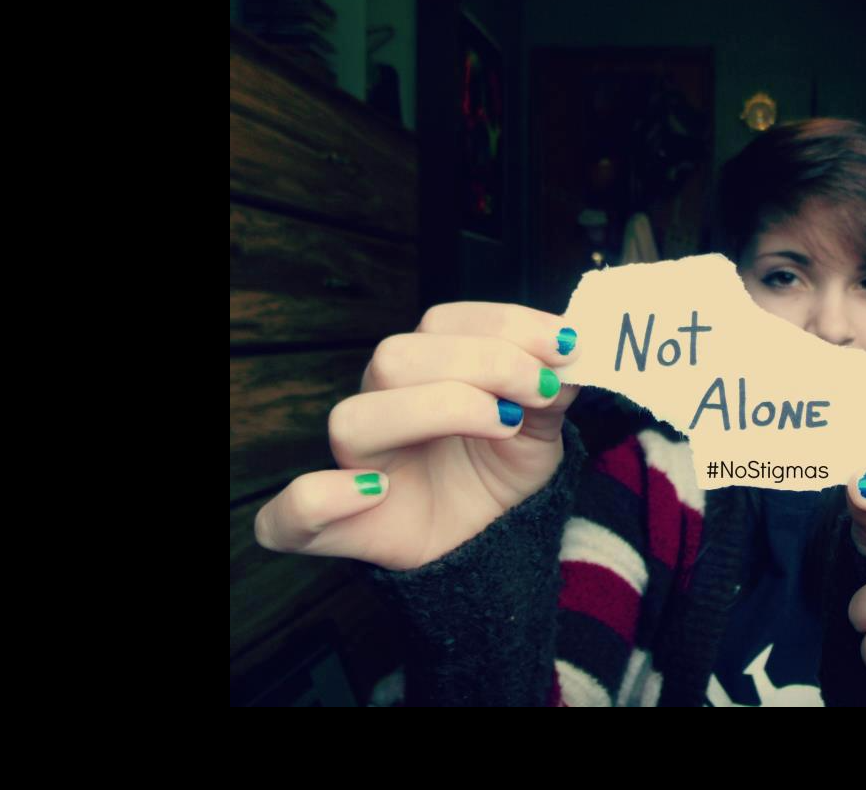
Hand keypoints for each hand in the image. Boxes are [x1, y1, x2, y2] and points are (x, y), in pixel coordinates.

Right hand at [254, 303, 583, 571]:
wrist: (494, 543)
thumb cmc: (502, 473)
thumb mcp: (541, 427)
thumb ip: (552, 388)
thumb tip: (571, 352)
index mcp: (425, 371)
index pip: (443, 321)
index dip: (505, 324)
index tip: (565, 344)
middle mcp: (382, 406)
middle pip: (395, 358)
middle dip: (482, 363)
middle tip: (541, 390)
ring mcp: (357, 465)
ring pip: (355, 418)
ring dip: (435, 411)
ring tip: (503, 427)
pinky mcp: (343, 529)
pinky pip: (294, 512)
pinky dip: (322, 499)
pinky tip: (376, 491)